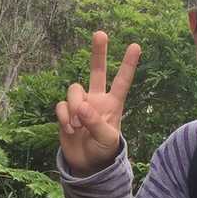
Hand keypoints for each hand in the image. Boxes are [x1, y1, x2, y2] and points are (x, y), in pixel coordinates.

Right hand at [55, 31, 140, 176]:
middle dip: (98, 53)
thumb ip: (96, 122)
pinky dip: (63, 117)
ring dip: (73, 107)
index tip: (136, 46)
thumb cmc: (103, 150)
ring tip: (77, 126)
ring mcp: (80, 104)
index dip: (128, 64)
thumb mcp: (106, 139)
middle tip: (100, 33)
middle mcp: (96, 99)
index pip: (122, 81)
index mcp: (113, 104)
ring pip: (74, 90)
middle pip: (97, 71)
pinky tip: (69, 129)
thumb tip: (81, 106)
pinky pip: (61, 105)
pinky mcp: (65, 112)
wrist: (86, 163)